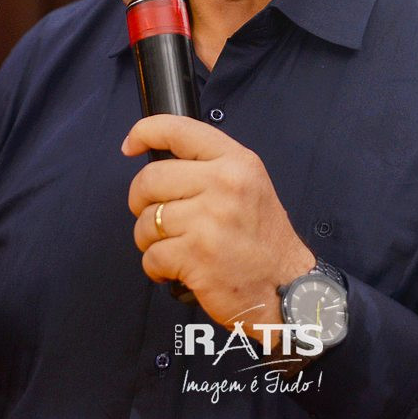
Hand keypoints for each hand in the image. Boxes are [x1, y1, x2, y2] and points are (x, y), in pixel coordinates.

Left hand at [122, 114, 314, 336]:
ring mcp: (209, 220)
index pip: (179, 130)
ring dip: (150, 239)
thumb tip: (161, 161)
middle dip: (141, 201)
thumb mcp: (250, 184)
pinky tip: (177, 268)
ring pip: (146, 220)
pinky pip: (151, 256)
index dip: (146, 132)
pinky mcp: (196, 255)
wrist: (286, 288)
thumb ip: (211, 166)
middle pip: (149, 179)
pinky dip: (157, 267)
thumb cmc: (264, 240)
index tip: (132, 144)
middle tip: (155, 215)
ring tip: (174, 246)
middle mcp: (224, 184)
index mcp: (236, 162)